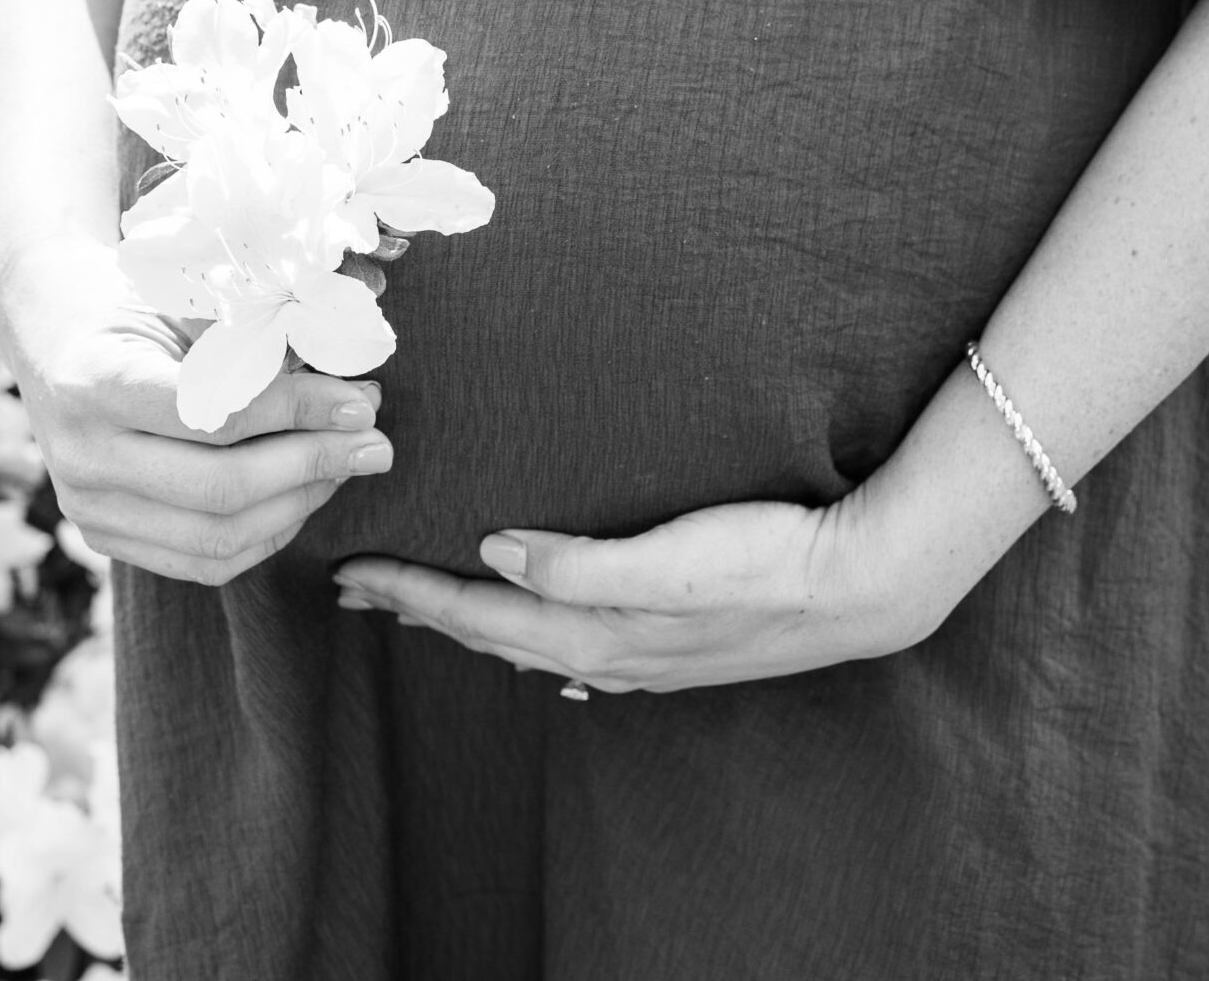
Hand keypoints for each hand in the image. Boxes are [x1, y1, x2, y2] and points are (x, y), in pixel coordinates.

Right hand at [0, 235, 394, 585]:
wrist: (50, 329)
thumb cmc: (132, 295)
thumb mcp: (181, 291)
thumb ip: (256, 324)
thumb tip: (364, 324)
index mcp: (94, 382)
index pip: (212, 416)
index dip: (297, 411)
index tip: (362, 398)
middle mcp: (81, 456)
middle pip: (219, 489)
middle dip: (314, 466)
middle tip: (377, 441)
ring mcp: (87, 508)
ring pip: (216, 537)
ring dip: (301, 502)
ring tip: (348, 462)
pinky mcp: (102, 537)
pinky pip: (201, 562)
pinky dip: (267, 536)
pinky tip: (307, 494)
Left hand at [333, 492, 935, 692]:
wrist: (858, 583)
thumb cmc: (766, 560)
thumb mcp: (672, 559)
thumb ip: (581, 563)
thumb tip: (492, 554)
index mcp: (598, 634)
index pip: (477, 615)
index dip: (409, 592)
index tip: (350, 570)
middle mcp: (608, 653)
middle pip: (489, 633)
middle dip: (419, 608)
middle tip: (356, 586)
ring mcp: (640, 652)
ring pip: (526, 639)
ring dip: (467, 615)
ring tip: (423, 595)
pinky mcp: (667, 637)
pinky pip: (568, 637)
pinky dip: (525, 623)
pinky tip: (529, 616)